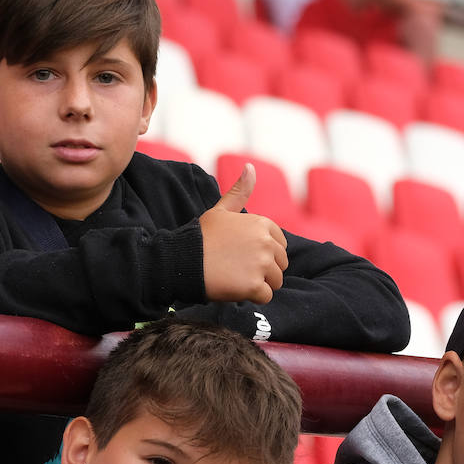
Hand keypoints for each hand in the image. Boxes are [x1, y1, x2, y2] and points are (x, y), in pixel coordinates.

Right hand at [199, 163, 287, 303]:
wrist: (182, 261)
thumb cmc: (201, 237)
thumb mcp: (221, 211)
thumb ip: (240, 192)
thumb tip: (250, 167)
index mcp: (262, 224)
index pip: (280, 246)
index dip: (263, 254)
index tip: (242, 255)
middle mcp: (266, 242)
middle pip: (280, 265)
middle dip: (263, 270)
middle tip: (237, 268)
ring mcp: (261, 264)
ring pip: (275, 282)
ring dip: (258, 284)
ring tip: (235, 277)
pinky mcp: (254, 285)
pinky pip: (266, 297)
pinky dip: (252, 297)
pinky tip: (234, 288)